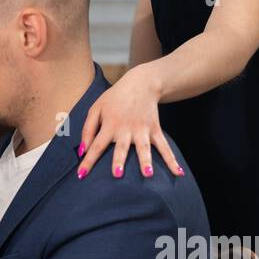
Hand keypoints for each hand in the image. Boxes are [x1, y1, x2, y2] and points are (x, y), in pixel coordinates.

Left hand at [77, 64, 184, 179]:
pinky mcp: (155, 130)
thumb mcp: (96, 108)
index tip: (81, 175)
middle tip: (118, 174)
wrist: (140, 84)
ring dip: (146, 161)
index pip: (96, 145)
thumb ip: (87, 129)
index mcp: (109, 124)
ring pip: (144, 148)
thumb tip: (82, 150)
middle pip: (122, 147)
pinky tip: (178, 173)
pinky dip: (172, 160)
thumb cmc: (114, 99)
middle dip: (119, 160)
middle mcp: (126, 129)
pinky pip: (164, 147)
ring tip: (148, 174)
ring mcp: (142, 130)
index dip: (88, 160)